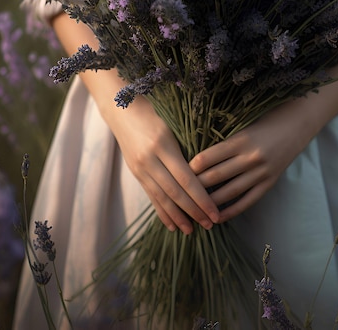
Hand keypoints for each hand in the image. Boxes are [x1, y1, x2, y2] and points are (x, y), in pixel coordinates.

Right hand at [51, 13, 218, 234]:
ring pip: (162, 198)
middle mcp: (150, 159)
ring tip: (192, 231)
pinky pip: (151, 196)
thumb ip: (188, 143)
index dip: (202, 198)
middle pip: (175, 193)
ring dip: (178, 217)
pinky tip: (172, 224)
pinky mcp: (135, 172)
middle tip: (211, 225)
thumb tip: (211, 166)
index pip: (186, 179)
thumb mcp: (173, 121)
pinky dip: (162, 212)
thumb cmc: (155, 109)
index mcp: (163, 145)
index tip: (216, 212)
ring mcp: (140, 167)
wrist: (121, 106)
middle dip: (194, 211)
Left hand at [190, 57, 337, 221]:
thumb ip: (223, 142)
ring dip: (210, 203)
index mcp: (241, 139)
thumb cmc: (265, 120)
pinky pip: (247, 201)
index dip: (190, 168)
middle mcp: (251, 157)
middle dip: (195, 188)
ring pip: (230, 192)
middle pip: (216, 177)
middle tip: (177, 197)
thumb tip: (195, 158)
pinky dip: (231, 210)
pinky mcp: (270, 182)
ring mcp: (262, 172)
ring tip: (192, 211)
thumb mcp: (243, 126)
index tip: (175, 173)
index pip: (208, 157)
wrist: (298, 124)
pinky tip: (217, 217)